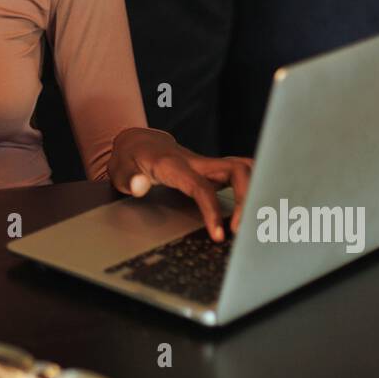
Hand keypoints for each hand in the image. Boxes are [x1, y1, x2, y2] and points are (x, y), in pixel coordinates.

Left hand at [106, 128, 253, 242]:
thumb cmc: (131, 159)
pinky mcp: (215, 170)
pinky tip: (258, 209)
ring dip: (256, 192)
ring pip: (245, 168)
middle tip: (241, 230)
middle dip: (246, 199)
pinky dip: (256, 186)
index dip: (211, 210)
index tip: (218, 235)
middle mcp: (197, 161)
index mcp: (174, 164)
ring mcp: (209, 164)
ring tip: (254, 223)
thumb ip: (129, 179)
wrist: (140, 142)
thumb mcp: (120, 169)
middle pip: (236, 170)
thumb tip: (139, 186)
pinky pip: (243, 172)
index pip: (200, 186)